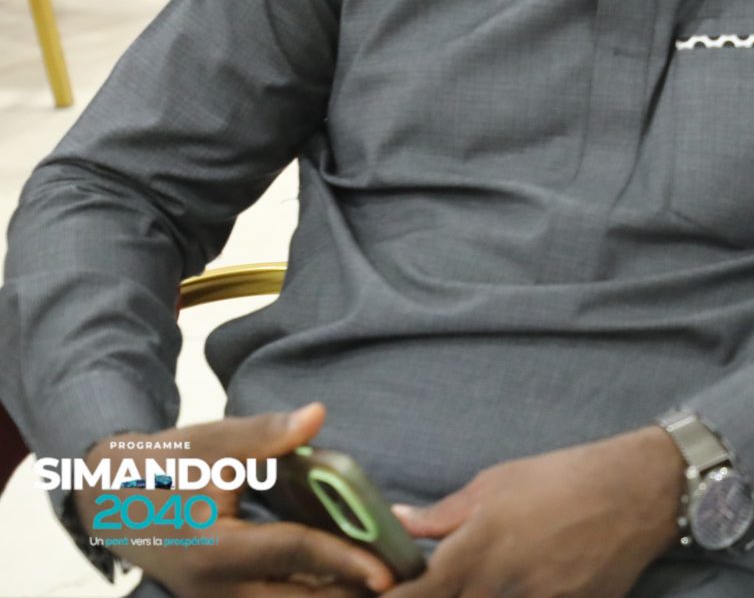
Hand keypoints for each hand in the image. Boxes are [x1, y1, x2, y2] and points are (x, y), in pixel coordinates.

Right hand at [75, 404, 393, 597]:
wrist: (111, 501)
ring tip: (383, 582)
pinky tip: (349, 579)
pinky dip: (312, 593)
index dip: (345, 559)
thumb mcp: (210, 444)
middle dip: (349, 593)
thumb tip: (316, 415)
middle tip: (402, 581)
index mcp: (213, 549)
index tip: (387, 570)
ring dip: (334, 597)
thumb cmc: (163, 468)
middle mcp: (215, 588)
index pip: (294, 554)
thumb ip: (264, 436)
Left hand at [387, 426, 684, 597]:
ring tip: (499, 574)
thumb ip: (442, 514)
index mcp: (475, 551)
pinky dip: (525, 597)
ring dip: (485, 596)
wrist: (638, 492)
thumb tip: (396, 520)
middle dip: (444, 596)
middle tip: (454, 579)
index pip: (414, 597)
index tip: (383, 592)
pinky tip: (534, 579)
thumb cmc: (563, 478)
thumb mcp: (496, 483)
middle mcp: (499, 588)